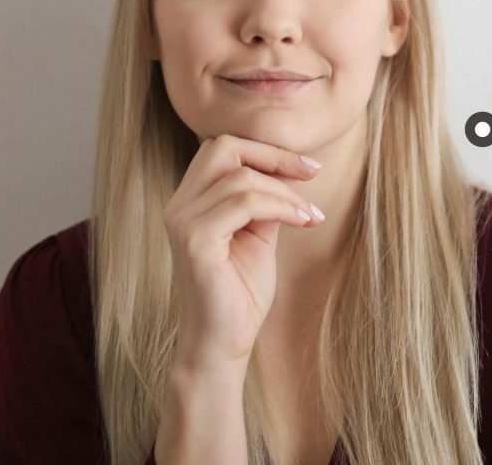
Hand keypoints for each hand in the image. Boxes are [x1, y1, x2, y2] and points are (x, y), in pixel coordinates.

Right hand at [162, 133, 324, 373]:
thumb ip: (266, 198)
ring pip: (242, 177)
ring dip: (286, 192)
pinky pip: (244, 202)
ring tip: (310, 216)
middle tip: (312, 173)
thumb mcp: (259, 232)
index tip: (309, 167)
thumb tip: (291, 167)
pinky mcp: (194, 241)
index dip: (268, 149)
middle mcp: (179, 205)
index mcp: (191, 199)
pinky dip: (280, 206)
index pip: (224, 147)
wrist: (223, 345)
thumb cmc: (241, 291)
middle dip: (274, 155)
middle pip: (224, 146)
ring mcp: (183, 222)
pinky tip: (302, 221)